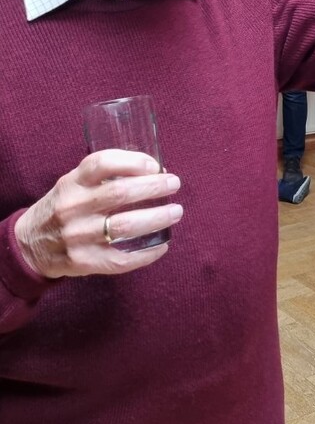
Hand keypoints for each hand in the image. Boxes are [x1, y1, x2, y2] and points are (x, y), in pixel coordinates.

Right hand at [14, 150, 182, 279]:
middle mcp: (72, 208)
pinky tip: (162, 245)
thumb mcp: (73, 184)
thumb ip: (104, 177)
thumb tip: (154, 172)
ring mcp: (78, 237)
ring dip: (157, 218)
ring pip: (125, 226)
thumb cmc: (63, 207)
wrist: (30, 244)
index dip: (133, 161)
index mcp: (71, 183)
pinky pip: (122, 259)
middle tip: (174, 184)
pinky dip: (147, 253)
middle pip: (120, 193)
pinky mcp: (84, 261)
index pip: (102, 163)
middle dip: (154, 187)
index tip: (155, 165)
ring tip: (175, 211)